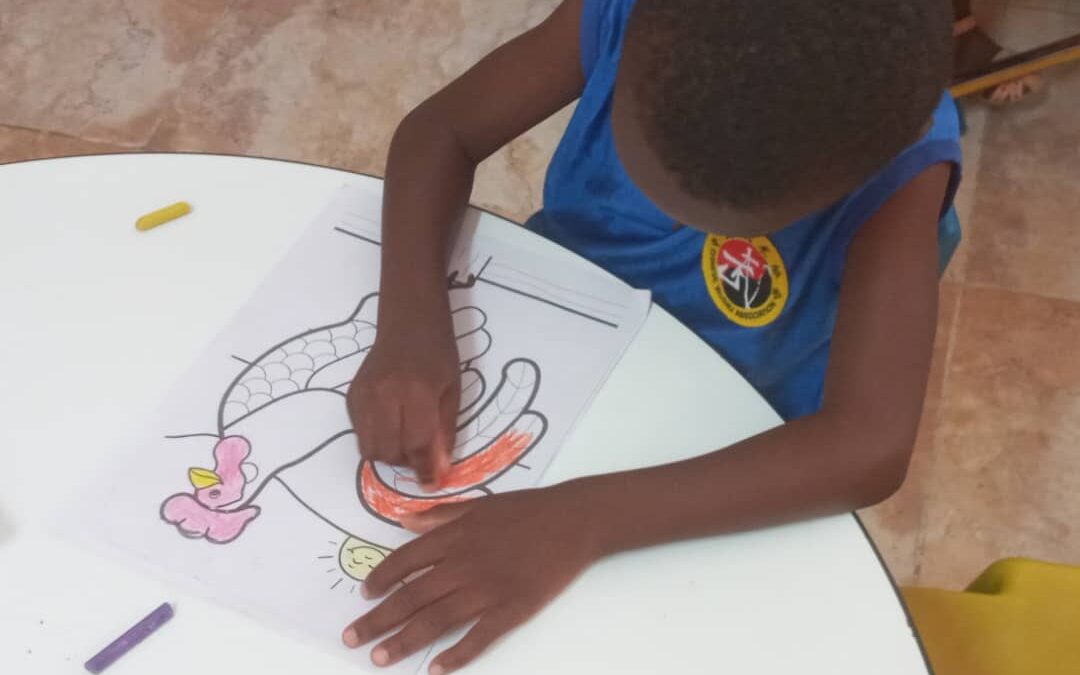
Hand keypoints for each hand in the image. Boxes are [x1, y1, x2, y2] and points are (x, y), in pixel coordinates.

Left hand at [342, 484, 599, 672]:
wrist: (574, 520)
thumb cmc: (528, 509)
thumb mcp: (479, 504)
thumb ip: (440, 515)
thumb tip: (404, 522)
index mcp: (455, 535)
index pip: (406, 560)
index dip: (382, 578)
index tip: (365, 595)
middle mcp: (464, 564)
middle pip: (412, 596)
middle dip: (378, 619)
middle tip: (352, 638)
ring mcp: (488, 589)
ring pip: (437, 619)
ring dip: (405, 640)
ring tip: (380, 657)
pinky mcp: (513, 608)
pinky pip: (478, 637)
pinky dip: (456, 655)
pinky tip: (435, 670)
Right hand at [347, 312, 459, 486]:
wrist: (408, 321)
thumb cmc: (438, 354)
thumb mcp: (453, 391)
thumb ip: (444, 432)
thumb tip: (438, 471)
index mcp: (417, 393)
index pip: (417, 445)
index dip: (424, 470)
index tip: (430, 483)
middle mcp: (385, 395)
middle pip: (389, 452)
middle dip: (406, 463)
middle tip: (420, 453)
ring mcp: (363, 395)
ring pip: (369, 448)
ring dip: (389, 454)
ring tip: (405, 439)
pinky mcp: (351, 396)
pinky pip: (359, 433)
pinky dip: (375, 438)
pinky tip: (391, 423)